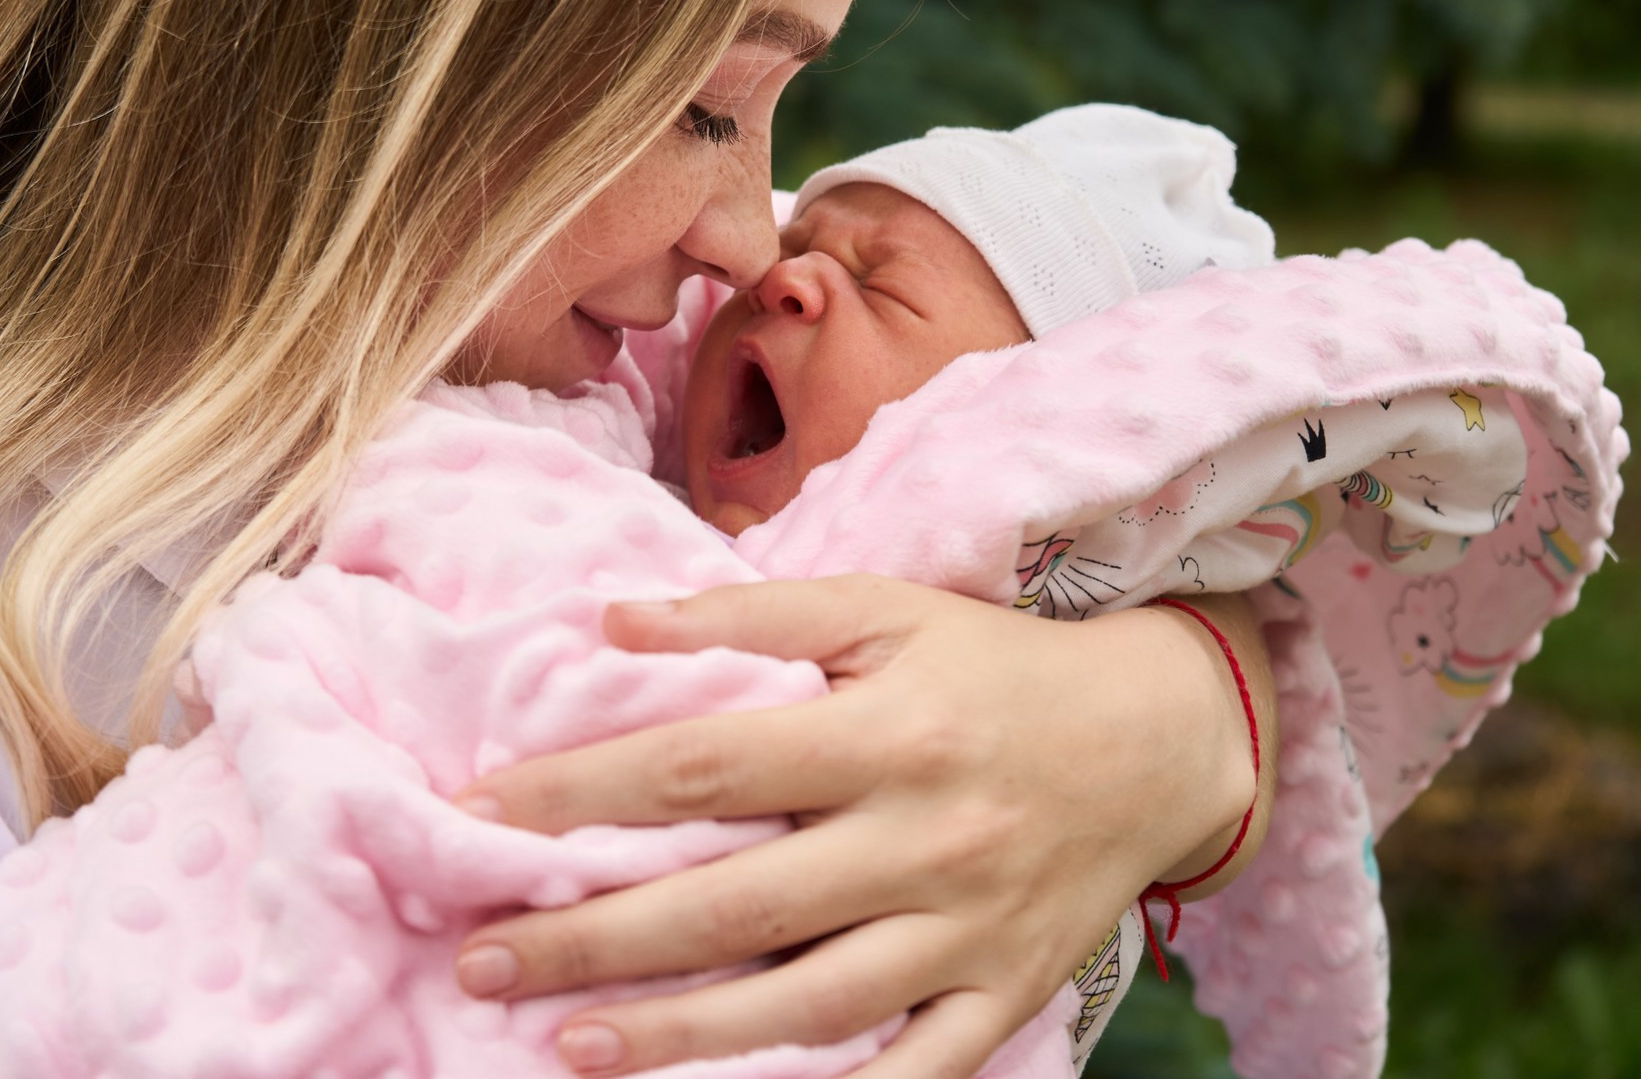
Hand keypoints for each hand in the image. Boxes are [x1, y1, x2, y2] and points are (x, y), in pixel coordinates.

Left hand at [448, 575, 1270, 1078]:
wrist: (1161, 739)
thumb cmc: (995, 666)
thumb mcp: (885, 608)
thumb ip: (751, 611)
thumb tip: (612, 620)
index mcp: (887, 731)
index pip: (703, 764)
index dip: (583, 791)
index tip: (479, 813)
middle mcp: (924, 839)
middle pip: (735, 902)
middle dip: (596, 938)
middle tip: (481, 959)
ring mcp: (965, 933)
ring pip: (807, 1006)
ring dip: (681, 1035)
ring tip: (567, 1046)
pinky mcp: (1000, 999)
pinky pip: (910, 1078)